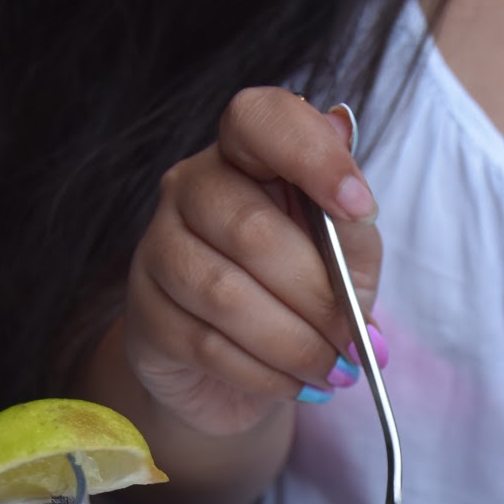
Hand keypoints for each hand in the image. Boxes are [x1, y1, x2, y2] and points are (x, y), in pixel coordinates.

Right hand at [122, 88, 381, 436]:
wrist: (241, 368)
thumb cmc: (300, 295)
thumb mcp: (346, 260)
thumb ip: (353, 234)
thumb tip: (357, 207)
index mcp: (248, 156)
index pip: (261, 120)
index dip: (312, 157)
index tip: (360, 207)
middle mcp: (192, 187)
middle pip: (250, 229)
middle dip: (317, 297)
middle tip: (356, 341)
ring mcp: (158, 248)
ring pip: (225, 294)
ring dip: (294, 344)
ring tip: (333, 371)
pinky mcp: (144, 313)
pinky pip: (206, 345)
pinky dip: (265, 373)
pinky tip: (294, 383)